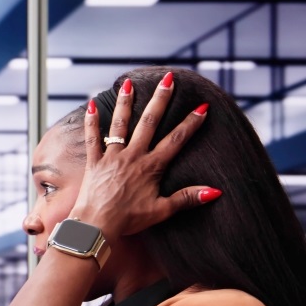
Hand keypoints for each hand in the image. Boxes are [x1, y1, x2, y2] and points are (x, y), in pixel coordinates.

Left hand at [70, 72, 218, 237]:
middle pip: (149, 122)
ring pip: (120, 124)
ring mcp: (112, 157)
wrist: (97, 226)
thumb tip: (215, 191)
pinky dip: (91, 121)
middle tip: (168, 79)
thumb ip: (187, 198)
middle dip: (160, 100)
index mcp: (151, 166)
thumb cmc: (129, 220)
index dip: (191, 123)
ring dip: (125, 102)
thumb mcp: (162, 211)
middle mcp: (132, 156)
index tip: (202, 106)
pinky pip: (92, 138)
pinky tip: (90, 104)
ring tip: (129, 83)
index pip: (176, 140)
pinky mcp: (94, 162)